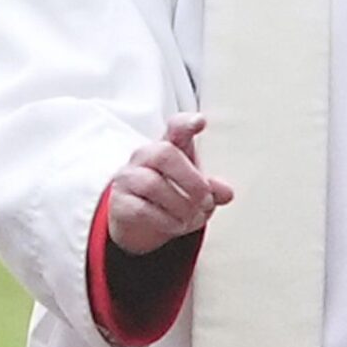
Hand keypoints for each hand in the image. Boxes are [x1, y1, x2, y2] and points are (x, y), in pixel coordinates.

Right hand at [107, 113, 234, 255]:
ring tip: (192, 217)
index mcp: (168, 148)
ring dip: (180, 205)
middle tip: (206, 200)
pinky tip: (176, 225)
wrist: (137, 222)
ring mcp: (128, 178)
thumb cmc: (169, 195)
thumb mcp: (194, 192)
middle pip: (164, 154)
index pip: (175, 128)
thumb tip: (226, 193)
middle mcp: (145, 157)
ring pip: (152, 184)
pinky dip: (166, 221)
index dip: (186, 123)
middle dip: (191, 180)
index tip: (200, 122)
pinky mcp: (120, 202)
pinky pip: (142, 209)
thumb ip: (211, 190)